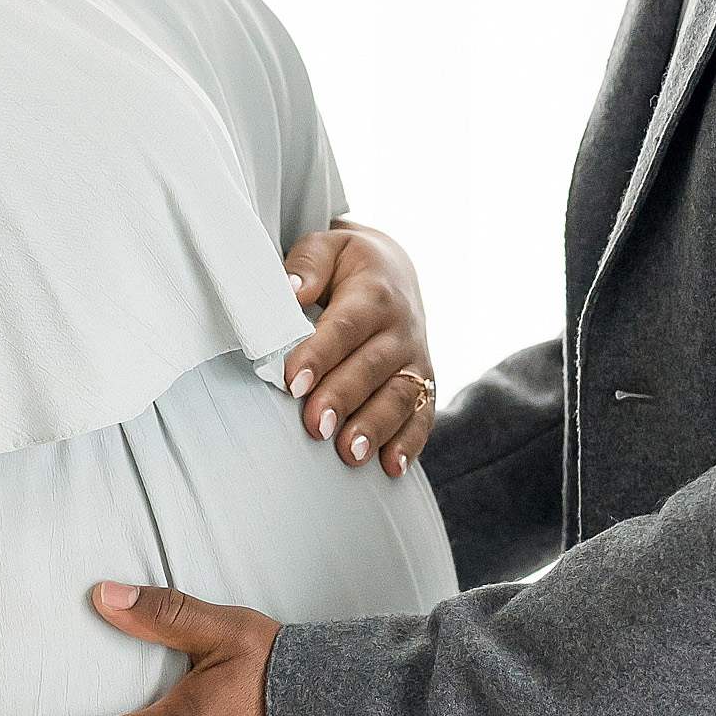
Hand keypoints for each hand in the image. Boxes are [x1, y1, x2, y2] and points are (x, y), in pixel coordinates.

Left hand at [282, 219, 436, 476]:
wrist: (394, 271)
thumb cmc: (346, 265)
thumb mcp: (326, 246)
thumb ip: (307, 264)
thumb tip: (291, 289)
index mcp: (374, 293)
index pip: (345, 327)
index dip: (320, 355)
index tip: (294, 382)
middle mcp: (401, 328)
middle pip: (373, 367)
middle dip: (344, 398)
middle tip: (315, 425)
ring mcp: (415, 360)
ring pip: (400, 396)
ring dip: (376, 427)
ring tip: (350, 454)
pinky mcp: (424, 385)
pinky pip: (422, 416)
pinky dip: (410, 444)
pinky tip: (391, 468)